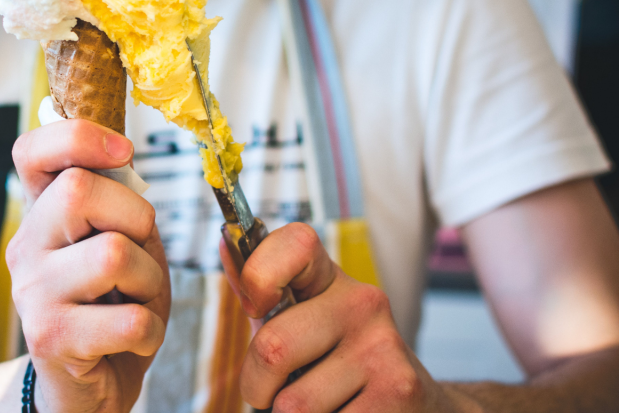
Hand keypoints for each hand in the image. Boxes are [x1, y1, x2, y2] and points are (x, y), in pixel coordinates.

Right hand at [7, 119, 170, 412]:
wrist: (89, 387)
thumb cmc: (113, 308)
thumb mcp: (124, 245)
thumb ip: (120, 206)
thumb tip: (122, 163)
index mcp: (42, 214)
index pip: (31, 151)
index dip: (78, 136)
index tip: (123, 152)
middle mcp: (26, 246)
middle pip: (80, 191)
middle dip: (137, 217)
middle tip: (141, 251)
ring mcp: (32, 292)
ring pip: (113, 254)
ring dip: (151, 281)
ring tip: (138, 300)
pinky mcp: (49, 337)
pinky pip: (128, 318)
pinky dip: (150, 329)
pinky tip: (134, 336)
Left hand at [220, 223, 457, 411]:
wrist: (413, 402)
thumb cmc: (335, 360)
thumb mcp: (301, 321)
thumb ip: (262, 295)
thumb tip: (226, 245)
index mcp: (329, 279)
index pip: (294, 244)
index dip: (258, 274)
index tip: (254, 308)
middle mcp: (362, 302)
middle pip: (272, 347)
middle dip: (256, 385)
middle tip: (268, 392)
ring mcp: (383, 346)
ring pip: (294, 403)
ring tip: (316, 404)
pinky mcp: (399, 390)